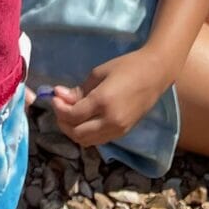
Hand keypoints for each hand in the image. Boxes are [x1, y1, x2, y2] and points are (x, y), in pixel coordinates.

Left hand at [47, 49, 173, 146]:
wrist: (155, 73)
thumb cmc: (126, 67)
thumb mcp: (99, 73)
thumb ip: (79, 90)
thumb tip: (60, 96)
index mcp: (103, 102)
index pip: (73, 116)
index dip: (59, 109)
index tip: (54, 98)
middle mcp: (111, 121)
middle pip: (78, 134)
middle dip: (63, 123)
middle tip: (60, 107)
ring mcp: (119, 130)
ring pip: (88, 142)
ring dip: (74, 131)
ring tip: (70, 114)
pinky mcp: (124, 132)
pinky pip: (99, 140)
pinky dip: (87, 133)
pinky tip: (84, 119)